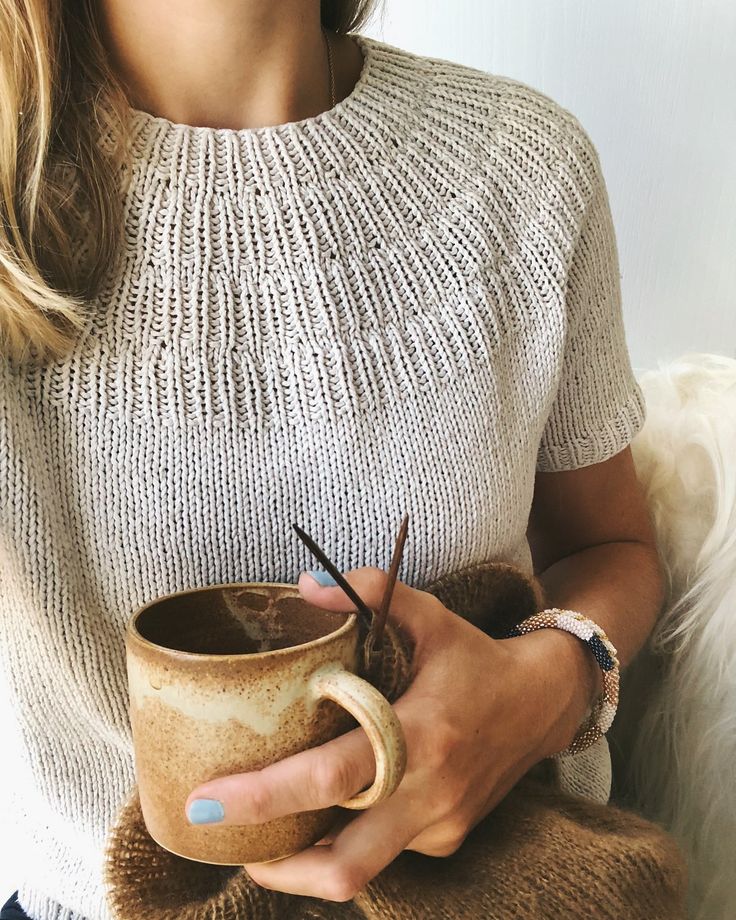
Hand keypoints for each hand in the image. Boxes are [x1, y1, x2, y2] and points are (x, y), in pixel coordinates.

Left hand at [185, 566, 587, 901]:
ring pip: (357, 868)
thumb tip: (303, 587)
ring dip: (299, 861)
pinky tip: (325, 807)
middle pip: (343, 861)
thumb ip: (371, 591)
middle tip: (216, 830)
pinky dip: (343, 838)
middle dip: (272, 861)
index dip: (265, 796)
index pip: (333, 777)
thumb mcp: (429, 613)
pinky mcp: (446, 841)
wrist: (541, 702)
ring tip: (257, 831)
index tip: (205, 799)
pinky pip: (381, 853)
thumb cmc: (472, 656)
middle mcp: (433, 792)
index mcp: (422, 733)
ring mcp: (442, 825)